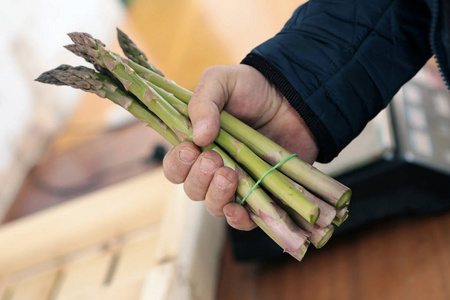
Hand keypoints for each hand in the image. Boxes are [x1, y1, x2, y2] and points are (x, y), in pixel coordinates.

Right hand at [163, 65, 318, 229]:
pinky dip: (239, 220)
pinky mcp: (262, 194)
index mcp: (198, 145)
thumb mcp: (222, 81)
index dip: (179, 164)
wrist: (293, 97)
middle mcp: (214, 169)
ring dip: (217, 196)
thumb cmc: (252, 87)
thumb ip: (203, 102)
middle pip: (193, 190)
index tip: (192, 150)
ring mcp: (238, 183)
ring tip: (229, 175)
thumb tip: (198, 137)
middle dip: (199, 179)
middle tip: (214, 160)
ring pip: (214, 206)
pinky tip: (239, 209)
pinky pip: (244, 219)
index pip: (176, 167)